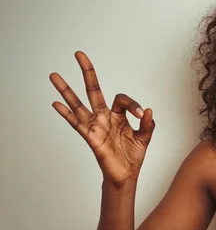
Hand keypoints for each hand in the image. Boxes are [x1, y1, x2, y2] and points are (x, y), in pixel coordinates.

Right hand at [50, 51, 155, 184]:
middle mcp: (104, 117)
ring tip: (54, 76)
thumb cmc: (132, 156)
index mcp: (118, 116)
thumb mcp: (145, 138)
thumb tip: (147, 110)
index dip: (132, 104)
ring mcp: (95, 126)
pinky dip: (66, 114)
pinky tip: (56, 104)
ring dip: (66, 90)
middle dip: (87, 72)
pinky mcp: (91, 137)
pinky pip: (77, 123)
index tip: (140, 114)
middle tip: (79, 54)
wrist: (126, 175)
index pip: (121, 99)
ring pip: (79, 104)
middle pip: (93, 90)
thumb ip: (147, 124)